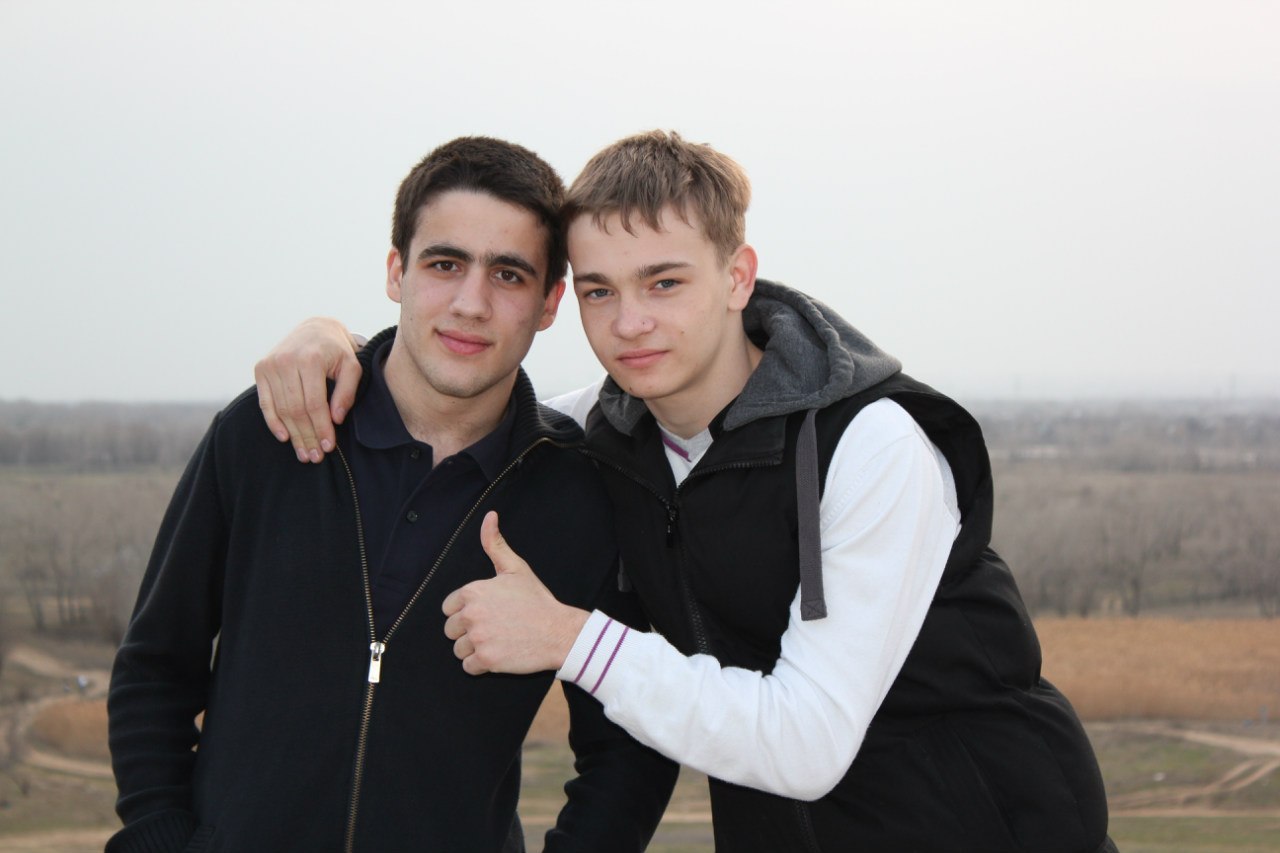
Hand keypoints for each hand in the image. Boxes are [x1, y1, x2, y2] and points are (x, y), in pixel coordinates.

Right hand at [253, 317, 362, 462]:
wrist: (315, 329)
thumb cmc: (337, 351)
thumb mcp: (352, 366)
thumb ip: (347, 392)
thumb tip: (336, 419)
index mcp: (310, 359)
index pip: (315, 404)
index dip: (321, 428)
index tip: (328, 447)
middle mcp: (287, 361)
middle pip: (296, 410)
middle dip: (307, 436)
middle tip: (315, 456)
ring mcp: (271, 365)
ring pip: (281, 409)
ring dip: (293, 435)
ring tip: (303, 452)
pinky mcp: (261, 369)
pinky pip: (265, 402)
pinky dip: (273, 422)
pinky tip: (285, 438)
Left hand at [442, 512, 588, 674]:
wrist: (559, 631)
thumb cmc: (537, 600)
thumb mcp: (516, 568)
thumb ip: (495, 544)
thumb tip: (489, 516)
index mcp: (473, 592)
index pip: (448, 608)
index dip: (466, 612)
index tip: (486, 613)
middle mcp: (471, 614)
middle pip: (450, 630)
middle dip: (467, 631)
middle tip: (493, 628)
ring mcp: (478, 638)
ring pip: (458, 650)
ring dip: (473, 649)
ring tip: (497, 641)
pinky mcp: (486, 660)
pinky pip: (468, 667)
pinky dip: (481, 665)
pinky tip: (498, 654)